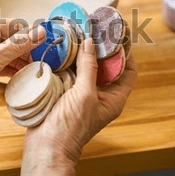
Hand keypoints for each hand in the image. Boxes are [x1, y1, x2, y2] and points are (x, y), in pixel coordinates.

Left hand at [0, 18, 45, 114]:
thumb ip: (19, 45)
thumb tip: (40, 31)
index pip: (15, 25)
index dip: (31, 36)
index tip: (45, 47)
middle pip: (12, 39)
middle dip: (26, 51)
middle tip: (41, 63)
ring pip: (7, 51)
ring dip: (20, 61)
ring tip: (32, 72)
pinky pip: (0, 61)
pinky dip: (10, 67)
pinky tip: (19, 76)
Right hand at [21, 38, 136, 175]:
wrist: (46, 146)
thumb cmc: (71, 127)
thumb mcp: (85, 94)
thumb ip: (89, 68)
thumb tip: (91, 43)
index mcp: (113, 99)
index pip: (128, 72)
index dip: (126, 53)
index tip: (119, 36)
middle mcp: (100, 95)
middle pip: (107, 67)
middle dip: (102, 49)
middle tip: (97, 30)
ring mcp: (82, 94)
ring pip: (87, 68)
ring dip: (83, 53)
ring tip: (80, 34)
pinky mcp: (65, 93)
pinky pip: (70, 73)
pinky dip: (68, 61)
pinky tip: (63, 48)